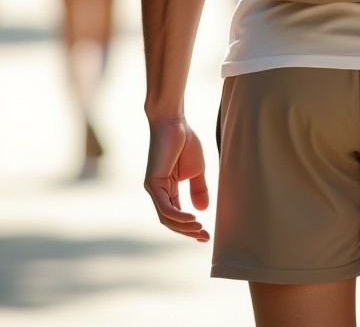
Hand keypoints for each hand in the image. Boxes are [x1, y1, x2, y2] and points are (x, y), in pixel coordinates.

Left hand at [144, 118, 210, 241]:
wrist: (174, 121)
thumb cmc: (185, 140)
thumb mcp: (197, 170)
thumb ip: (198, 189)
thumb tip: (202, 211)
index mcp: (168, 188)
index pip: (177, 214)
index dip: (190, 227)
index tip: (206, 235)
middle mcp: (159, 191)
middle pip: (170, 221)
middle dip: (188, 232)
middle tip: (205, 238)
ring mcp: (154, 188)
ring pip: (167, 218)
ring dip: (184, 227)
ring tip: (200, 230)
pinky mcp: (153, 183)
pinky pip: (165, 207)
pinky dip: (178, 216)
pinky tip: (192, 219)